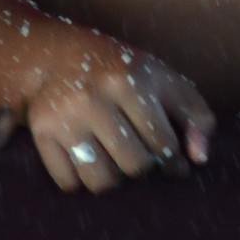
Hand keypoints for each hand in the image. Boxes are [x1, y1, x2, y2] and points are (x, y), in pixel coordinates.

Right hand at [25, 45, 215, 193]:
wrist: (60, 56)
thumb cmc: (124, 72)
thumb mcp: (164, 79)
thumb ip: (195, 115)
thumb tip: (198, 160)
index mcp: (129, 81)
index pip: (163, 143)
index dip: (174, 160)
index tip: (174, 163)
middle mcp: (94, 98)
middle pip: (133, 165)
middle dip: (144, 167)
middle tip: (142, 157)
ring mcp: (64, 117)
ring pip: (100, 180)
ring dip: (114, 178)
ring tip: (117, 160)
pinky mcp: (41, 133)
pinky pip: (68, 183)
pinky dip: (82, 180)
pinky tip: (90, 159)